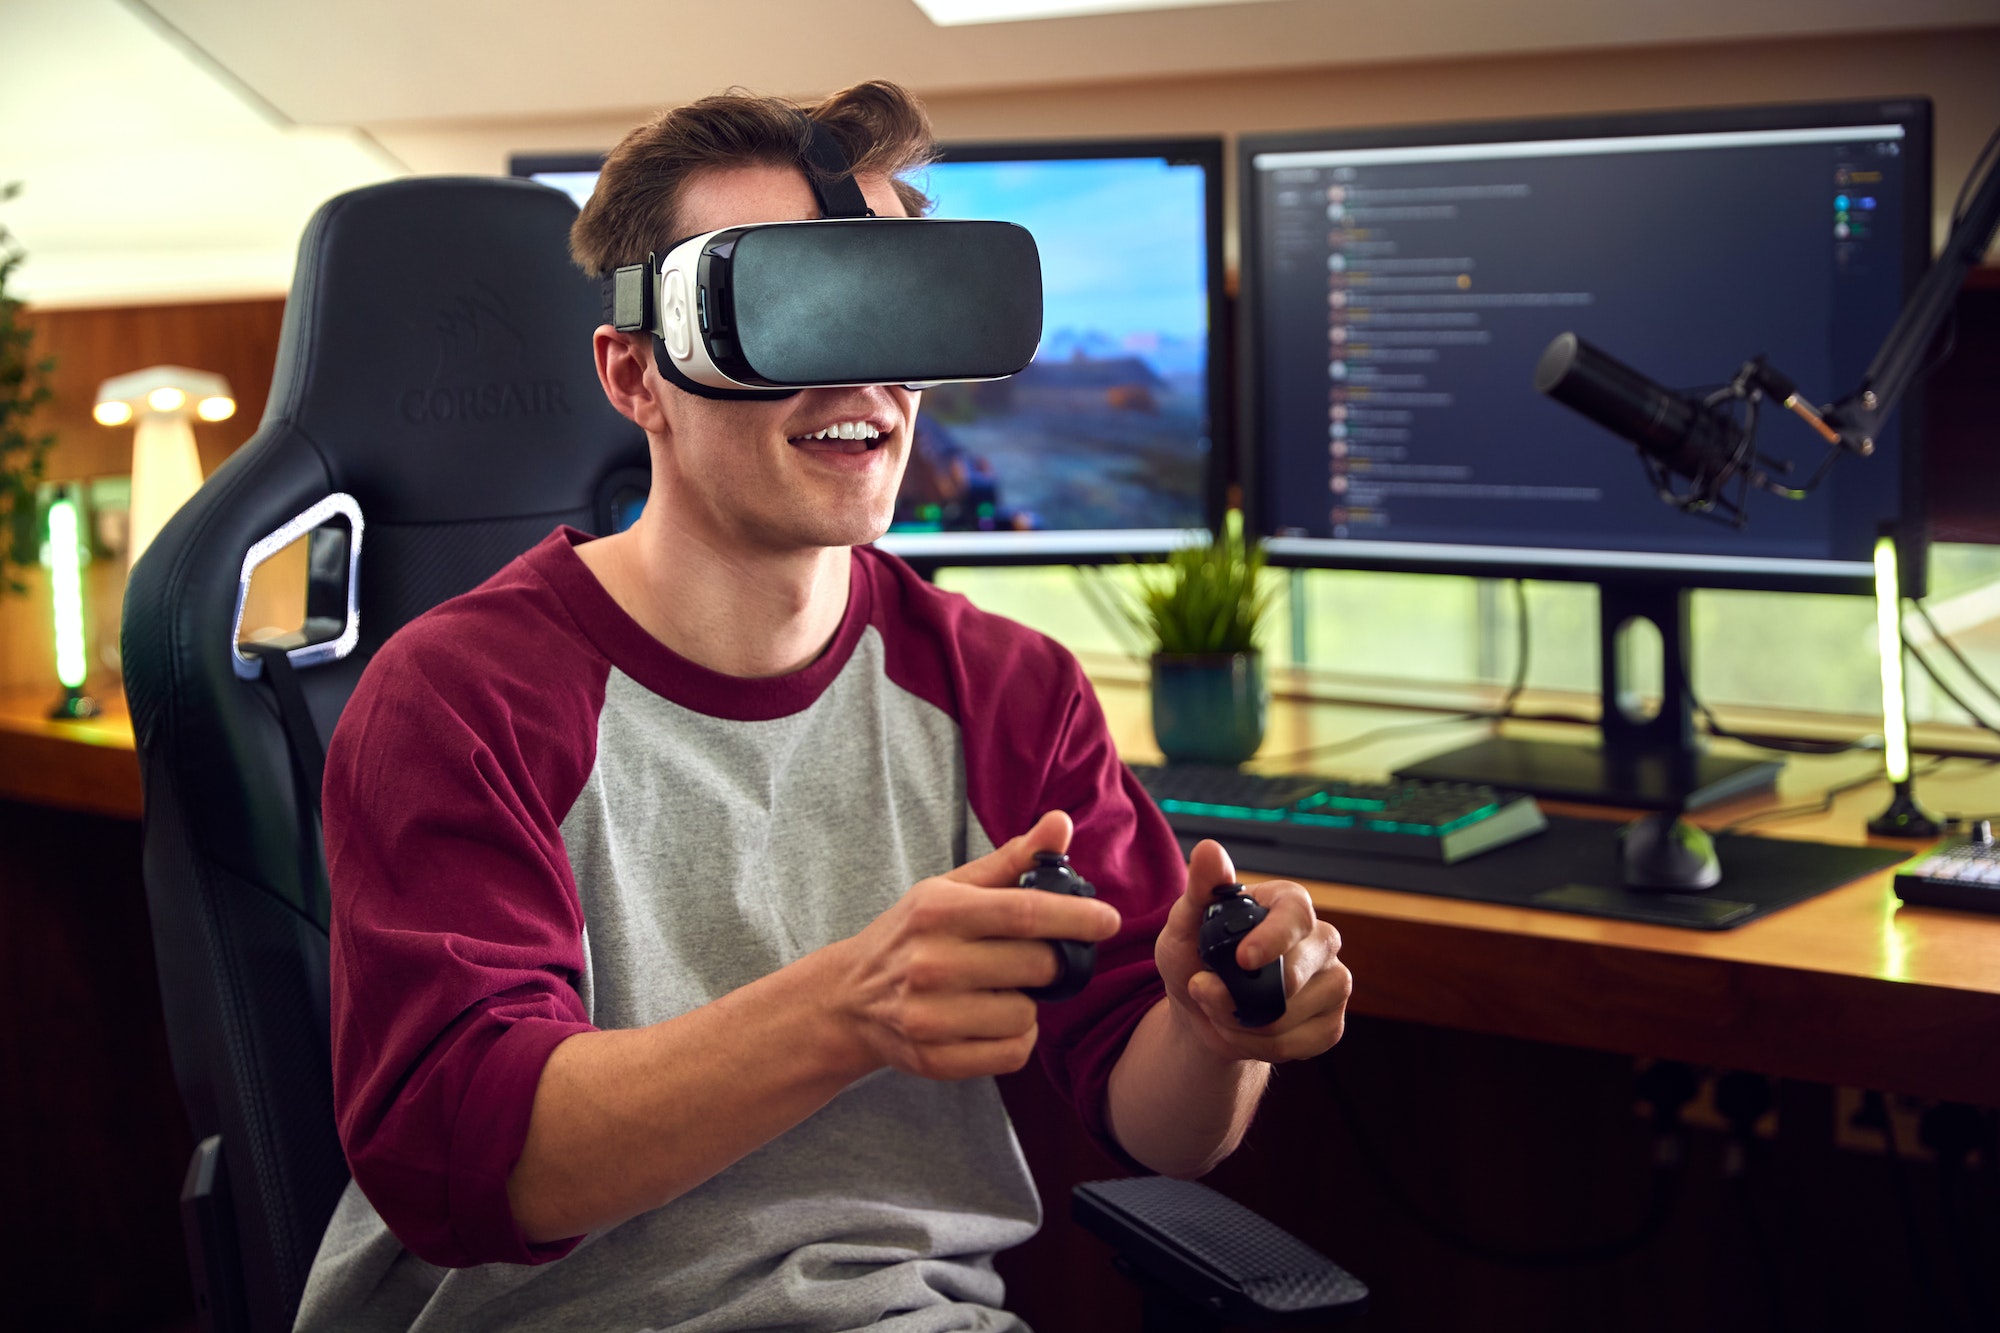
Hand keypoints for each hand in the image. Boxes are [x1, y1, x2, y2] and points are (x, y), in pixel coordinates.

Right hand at [828, 811, 1121, 1081]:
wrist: (848, 999)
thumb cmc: (911, 935)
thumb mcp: (949, 889)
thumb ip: (1012, 860)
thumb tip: (1061, 823)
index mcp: (937, 912)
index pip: (1023, 913)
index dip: (1075, 917)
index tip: (1109, 920)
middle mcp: (930, 964)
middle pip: (1035, 966)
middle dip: (1050, 962)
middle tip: (1034, 958)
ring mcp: (928, 1016)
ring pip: (1026, 1016)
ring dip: (1029, 1004)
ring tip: (1002, 991)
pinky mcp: (934, 1060)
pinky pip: (1011, 1054)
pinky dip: (1015, 1039)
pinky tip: (993, 1021)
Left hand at [1155, 839, 1350, 1064]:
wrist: (1200, 1011)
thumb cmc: (1194, 957)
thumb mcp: (1184, 923)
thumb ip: (1199, 889)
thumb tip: (1208, 849)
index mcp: (1288, 905)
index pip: (1297, 912)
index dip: (1275, 937)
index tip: (1243, 959)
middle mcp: (1319, 939)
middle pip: (1306, 966)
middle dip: (1247, 992)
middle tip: (1203, 991)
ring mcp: (1332, 982)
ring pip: (1300, 1011)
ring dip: (1245, 1021)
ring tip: (1219, 1010)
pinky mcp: (1331, 1024)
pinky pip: (1301, 1042)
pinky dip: (1261, 1046)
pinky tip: (1243, 1033)